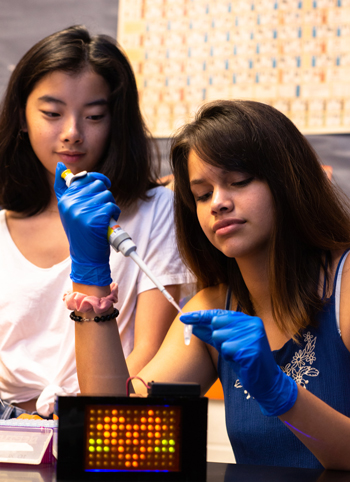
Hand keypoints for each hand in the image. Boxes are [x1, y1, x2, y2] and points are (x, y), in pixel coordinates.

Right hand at [54, 162, 120, 285]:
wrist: (86, 258)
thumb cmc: (81, 232)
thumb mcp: (69, 210)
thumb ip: (65, 189)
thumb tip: (60, 165)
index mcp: (65, 200)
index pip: (84, 178)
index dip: (97, 179)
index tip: (103, 185)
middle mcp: (71, 204)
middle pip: (98, 184)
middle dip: (104, 195)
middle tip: (102, 209)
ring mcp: (82, 211)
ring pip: (107, 195)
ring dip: (110, 205)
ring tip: (104, 217)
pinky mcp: (95, 219)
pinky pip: (112, 206)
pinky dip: (114, 213)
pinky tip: (108, 222)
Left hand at [180, 310, 297, 415]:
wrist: (267, 382)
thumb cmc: (246, 362)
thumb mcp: (227, 345)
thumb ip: (211, 334)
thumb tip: (193, 325)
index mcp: (246, 319)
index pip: (218, 313)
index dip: (200, 316)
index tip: (184, 317)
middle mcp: (252, 323)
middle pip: (217, 324)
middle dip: (217, 339)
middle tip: (231, 349)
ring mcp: (254, 334)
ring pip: (220, 337)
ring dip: (225, 350)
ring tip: (237, 355)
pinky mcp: (252, 347)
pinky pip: (227, 349)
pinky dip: (230, 357)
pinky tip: (241, 361)